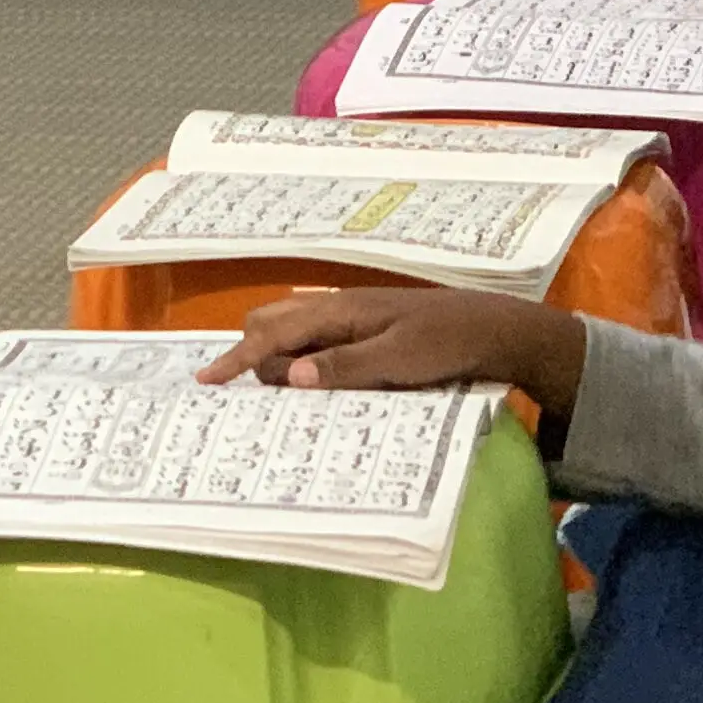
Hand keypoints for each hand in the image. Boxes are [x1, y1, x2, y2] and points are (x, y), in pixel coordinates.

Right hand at [197, 285, 586, 409]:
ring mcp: (349, 317)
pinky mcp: (363, 329)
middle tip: (250, 395)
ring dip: (275, 357)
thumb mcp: (399, 360)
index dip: (237, 358)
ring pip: (290, 329)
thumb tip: (290, 375)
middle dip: (251, 354)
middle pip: (271, 322)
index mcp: (339, 311)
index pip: (272, 333)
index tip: (208, 381)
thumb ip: (345, 367)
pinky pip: (314, 339)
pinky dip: (299, 358)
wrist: (494, 328)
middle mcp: (337, 308)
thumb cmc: (448, 343)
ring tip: (277, 394)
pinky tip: (311, 383)